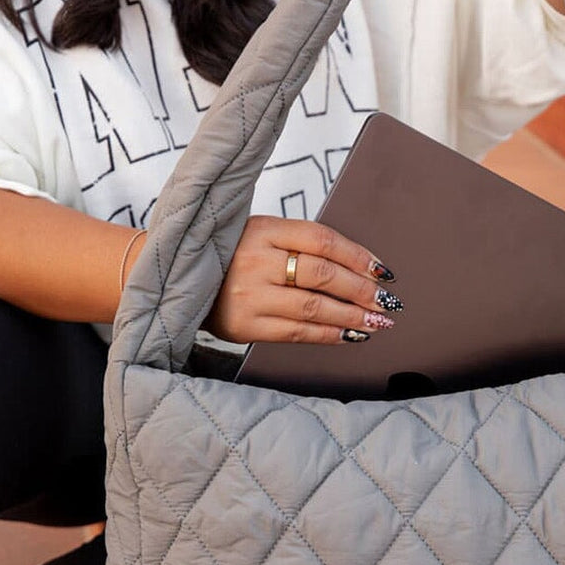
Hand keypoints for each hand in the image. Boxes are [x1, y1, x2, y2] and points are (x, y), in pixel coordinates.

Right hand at [204, 216, 401, 344]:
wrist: (177, 280)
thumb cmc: (230, 257)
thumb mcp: (260, 234)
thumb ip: (301, 244)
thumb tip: (359, 267)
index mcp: (263, 229)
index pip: (322, 239)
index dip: (358, 256)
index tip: (382, 271)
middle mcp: (256, 260)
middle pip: (323, 274)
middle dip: (362, 290)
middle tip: (387, 302)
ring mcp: (250, 294)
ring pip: (314, 306)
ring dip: (352, 317)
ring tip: (377, 322)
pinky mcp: (245, 325)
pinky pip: (297, 332)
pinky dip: (329, 334)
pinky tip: (349, 335)